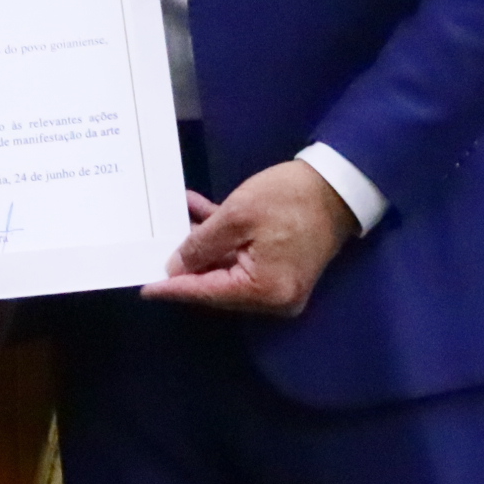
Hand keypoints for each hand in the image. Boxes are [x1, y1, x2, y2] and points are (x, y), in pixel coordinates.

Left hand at [141, 160, 358, 316]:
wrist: (337, 184)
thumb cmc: (289, 199)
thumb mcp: (237, 217)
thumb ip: (202, 245)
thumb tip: (176, 268)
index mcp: (265, 291)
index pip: (208, 293)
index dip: (174, 289)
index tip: (146, 290)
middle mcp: (273, 298)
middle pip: (217, 285)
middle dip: (186, 264)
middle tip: (153, 250)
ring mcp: (280, 284)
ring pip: (227, 268)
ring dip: (203, 244)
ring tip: (175, 220)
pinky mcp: (282, 266)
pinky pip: (243, 256)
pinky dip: (222, 238)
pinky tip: (198, 211)